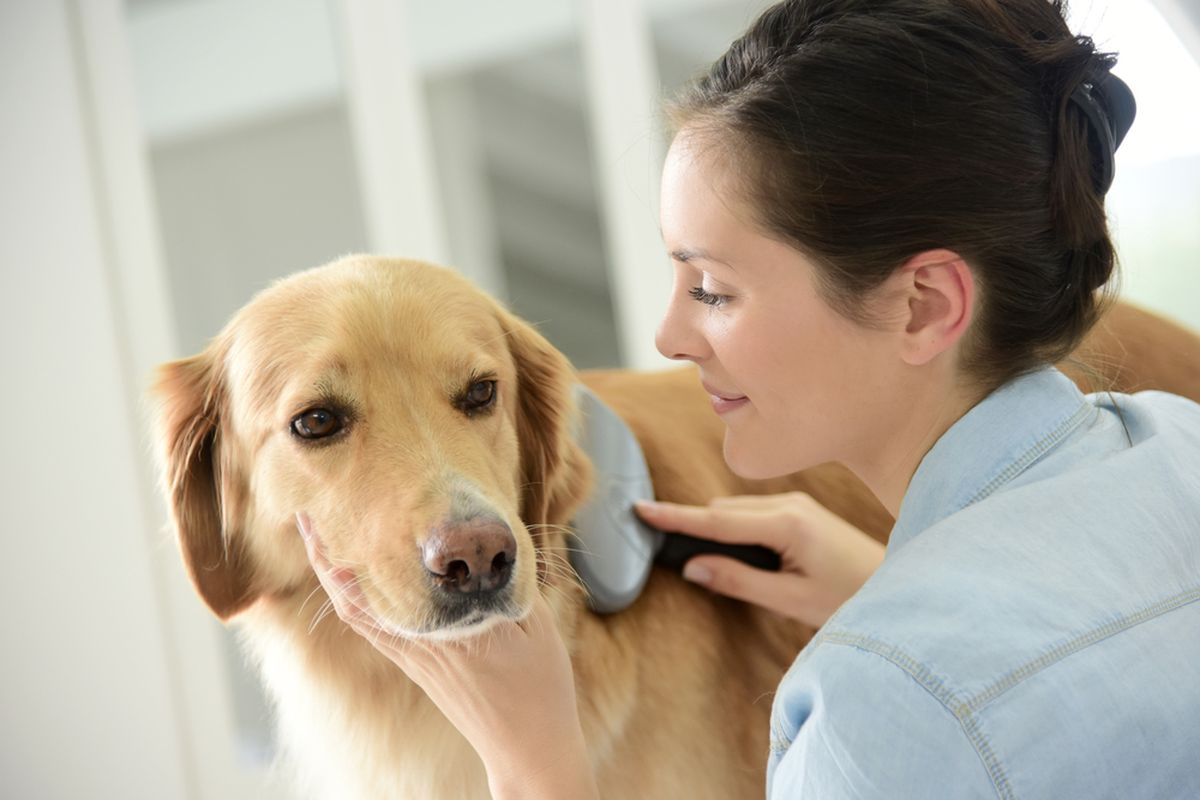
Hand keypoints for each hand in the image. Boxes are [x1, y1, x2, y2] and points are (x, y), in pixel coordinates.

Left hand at [297, 514, 598, 799]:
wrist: (526, 748)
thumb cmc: (540, 688)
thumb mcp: (537, 626)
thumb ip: (512, 581)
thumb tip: (496, 538)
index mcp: (452, 628)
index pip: (395, 583)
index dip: (362, 549)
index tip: (348, 511)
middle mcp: (422, 643)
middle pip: (355, 597)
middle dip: (327, 556)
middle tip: (309, 518)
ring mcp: (414, 658)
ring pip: (357, 614)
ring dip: (333, 576)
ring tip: (320, 539)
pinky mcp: (416, 667)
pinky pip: (373, 629)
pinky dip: (355, 600)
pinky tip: (352, 578)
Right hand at [634, 492, 884, 627]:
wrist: (899, 588)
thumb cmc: (848, 600)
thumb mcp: (791, 600)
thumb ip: (739, 581)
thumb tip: (692, 567)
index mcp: (788, 524)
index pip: (717, 519)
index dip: (676, 516)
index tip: (641, 508)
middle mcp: (791, 504)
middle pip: (723, 509)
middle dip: (692, 524)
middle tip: (661, 543)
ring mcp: (797, 503)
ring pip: (735, 509)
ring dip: (715, 527)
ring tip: (699, 556)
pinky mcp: (800, 510)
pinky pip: (752, 512)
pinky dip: (734, 527)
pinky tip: (733, 551)